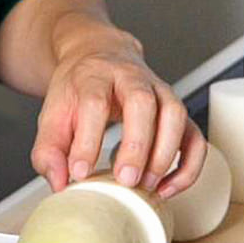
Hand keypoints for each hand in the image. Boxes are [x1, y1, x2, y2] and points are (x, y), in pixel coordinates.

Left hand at [30, 20, 206, 199]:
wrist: (98, 55)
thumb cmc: (78, 89)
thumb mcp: (52, 113)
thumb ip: (48, 149)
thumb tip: (59, 182)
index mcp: (94, 75)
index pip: (94, 103)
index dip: (88, 141)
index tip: (80, 172)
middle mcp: (130, 77)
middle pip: (141, 102)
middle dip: (136, 145)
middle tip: (126, 180)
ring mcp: (158, 91)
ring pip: (174, 114)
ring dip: (165, 154)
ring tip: (147, 185)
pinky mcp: (176, 110)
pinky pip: (194, 136)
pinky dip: (188, 165)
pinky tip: (168, 187)